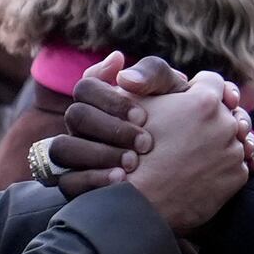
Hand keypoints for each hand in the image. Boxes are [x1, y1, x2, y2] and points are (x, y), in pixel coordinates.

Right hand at [49, 51, 183, 198]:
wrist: (190, 159)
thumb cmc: (180, 118)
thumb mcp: (173, 91)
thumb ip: (152, 73)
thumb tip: (121, 69)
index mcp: (100, 98)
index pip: (86, 87)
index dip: (111, 101)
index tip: (143, 116)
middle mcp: (83, 125)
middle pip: (75, 116)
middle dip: (111, 129)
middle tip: (146, 143)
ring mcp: (75, 154)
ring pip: (63, 148)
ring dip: (99, 154)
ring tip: (133, 163)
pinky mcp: (76, 184)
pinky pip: (67, 182)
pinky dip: (91, 180)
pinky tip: (121, 180)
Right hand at [116, 64, 253, 173]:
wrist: (138, 206)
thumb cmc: (130, 152)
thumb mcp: (131, 105)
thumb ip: (143, 80)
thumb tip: (128, 68)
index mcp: (203, 100)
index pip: (213, 81)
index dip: (198, 90)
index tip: (188, 103)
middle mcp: (226, 123)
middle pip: (227, 110)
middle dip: (213, 117)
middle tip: (192, 132)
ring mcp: (234, 151)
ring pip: (234, 137)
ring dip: (220, 142)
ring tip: (196, 154)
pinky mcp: (237, 176)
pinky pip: (237, 164)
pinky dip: (223, 167)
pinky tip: (202, 172)